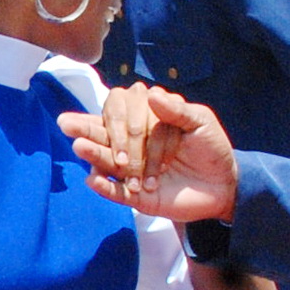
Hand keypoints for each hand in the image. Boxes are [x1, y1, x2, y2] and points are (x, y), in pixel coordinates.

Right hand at [61, 85, 238, 221]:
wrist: (224, 185)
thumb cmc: (211, 149)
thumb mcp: (200, 122)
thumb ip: (176, 109)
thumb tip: (149, 93)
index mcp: (144, 123)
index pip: (124, 116)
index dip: (123, 122)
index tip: (135, 129)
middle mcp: (133, 146)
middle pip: (105, 136)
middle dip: (88, 130)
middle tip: (65, 124)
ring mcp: (131, 171)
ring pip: (107, 162)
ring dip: (94, 154)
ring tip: (78, 147)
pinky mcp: (135, 196)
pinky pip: (115, 192)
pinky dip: (105, 187)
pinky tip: (93, 180)